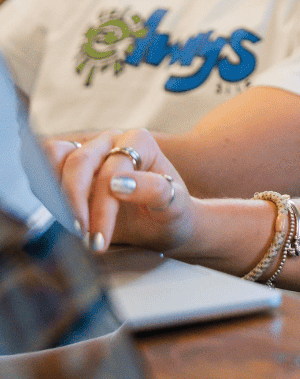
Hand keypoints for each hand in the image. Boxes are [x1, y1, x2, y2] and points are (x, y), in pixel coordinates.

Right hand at [57, 128, 195, 254]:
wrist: (163, 223)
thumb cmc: (170, 212)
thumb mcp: (174, 206)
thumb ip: (155, 190)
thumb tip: (118, 184)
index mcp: (140, 142)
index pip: (112, 171)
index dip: (103, 207)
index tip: (100, 238)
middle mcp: (112, 140)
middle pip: (79, 161)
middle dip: (75, 202)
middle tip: (82, 235)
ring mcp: (89, 151)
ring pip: (54, 156)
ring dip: (55, 194)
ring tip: (72, 225)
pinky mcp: (69, 166)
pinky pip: (44, 167)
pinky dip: (45, 190)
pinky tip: (61, 216)